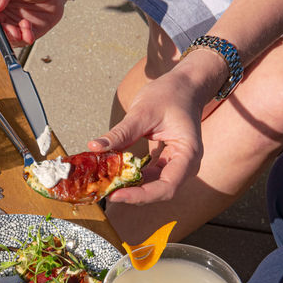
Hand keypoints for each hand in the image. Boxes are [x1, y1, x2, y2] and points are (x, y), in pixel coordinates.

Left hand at [87, 61, 217, 203]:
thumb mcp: (143, 111)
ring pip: (153, 187)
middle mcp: (186, 165)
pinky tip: (115, 175)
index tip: (116, 195)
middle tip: (106, 192)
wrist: (184, 86)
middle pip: (160, 191)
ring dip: (131, 188)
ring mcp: (177, 165)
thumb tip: (95, 147)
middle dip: (133, 194)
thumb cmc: (170, 94)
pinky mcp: (166, 162)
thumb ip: (121, 133)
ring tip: (107, 185)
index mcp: (188, 154)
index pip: (167, 186)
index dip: (141, 195)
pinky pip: (149, 177)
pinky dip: (132, 177)